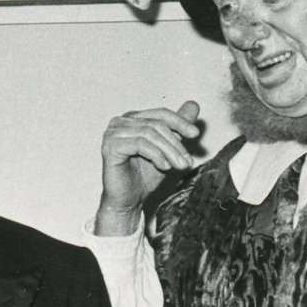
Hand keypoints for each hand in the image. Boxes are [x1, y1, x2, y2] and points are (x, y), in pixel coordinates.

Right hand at [96, 101, 201, 234]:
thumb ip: (178, 129)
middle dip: (176, 143)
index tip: (196, 134)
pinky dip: (156, 155)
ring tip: (179, 166)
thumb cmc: (144, 177)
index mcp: (133, 119)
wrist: (129, 201)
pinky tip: (165, 167)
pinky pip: (140, 144)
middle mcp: (120, 122)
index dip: (180, 122)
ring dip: (169, 151)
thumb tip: (193, 104)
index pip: (161, 113)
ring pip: (149, 134)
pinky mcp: (110, 146)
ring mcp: (113, 133)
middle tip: (188, 161)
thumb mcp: (168, 150)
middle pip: (156, 125)